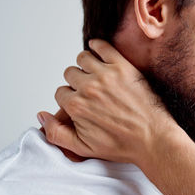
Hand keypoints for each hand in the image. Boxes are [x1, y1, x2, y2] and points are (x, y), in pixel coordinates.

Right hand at [38, 39, 179, 166]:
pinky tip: (97, 49)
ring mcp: (106, 75)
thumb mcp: (83, 148)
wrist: (153, 138)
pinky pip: (103, 46)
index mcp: (76, 106)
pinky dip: (97, 45)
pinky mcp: (123, 66)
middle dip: (77, 81)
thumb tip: (41, 115)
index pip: (61, 92)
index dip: (70, 98)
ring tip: (95, 73)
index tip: (82, 101)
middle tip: (90, 89)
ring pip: (83, 58)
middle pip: (70, 73)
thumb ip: (56, 133)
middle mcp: (88, 87)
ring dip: (85, 64)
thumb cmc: (122, 144)